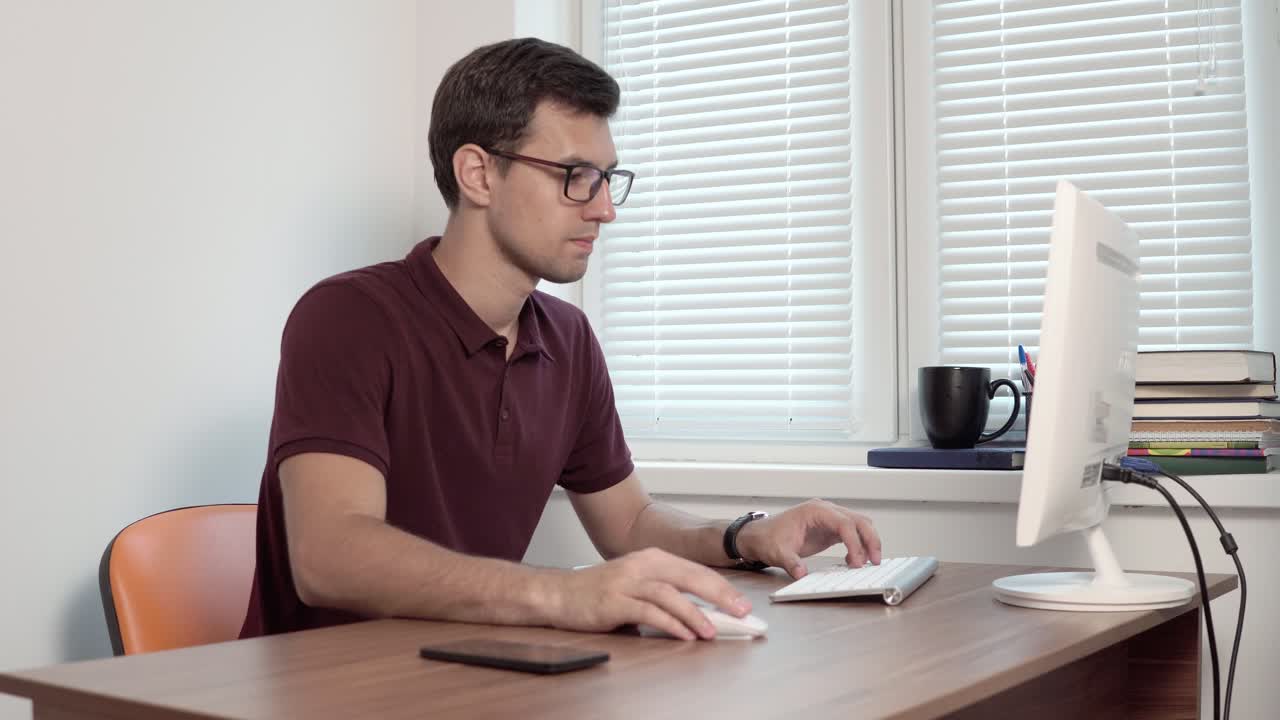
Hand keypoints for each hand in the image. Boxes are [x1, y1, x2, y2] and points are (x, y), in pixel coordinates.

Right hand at [545, 548, 750, 640]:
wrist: (558, 594)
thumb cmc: (599, 592)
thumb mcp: (637, 585)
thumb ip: (665, 594)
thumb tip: (702, 613)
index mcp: (652, 558)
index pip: (696, 571)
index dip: (722, 587)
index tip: (743, 604)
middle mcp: (642, 565)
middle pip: (690, 577)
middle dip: (720, 595)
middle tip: (741, 612)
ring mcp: (627, 582)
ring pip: (670, 594)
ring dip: (695, 613)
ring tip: (712, 631)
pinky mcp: (614, 601)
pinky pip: (648, 612)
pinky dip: (670, 624)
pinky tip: (683, 635)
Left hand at [736, 499, 881, 579]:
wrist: (759, 535)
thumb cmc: (768, 538)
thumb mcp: (777, 552)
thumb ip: (790, 562)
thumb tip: (801, 573)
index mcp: (815, 511)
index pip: (844, 522)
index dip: (854, 542)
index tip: (857, 561)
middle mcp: (825, 511)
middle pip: (858, 520)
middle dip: (870, 539)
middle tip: (874, 561)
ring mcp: (829, 518)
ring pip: (859, 524)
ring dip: (868, 541)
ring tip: (868, 562)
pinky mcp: (829, 528)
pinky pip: (851, 533)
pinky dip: (858, 545)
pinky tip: (854, 560)